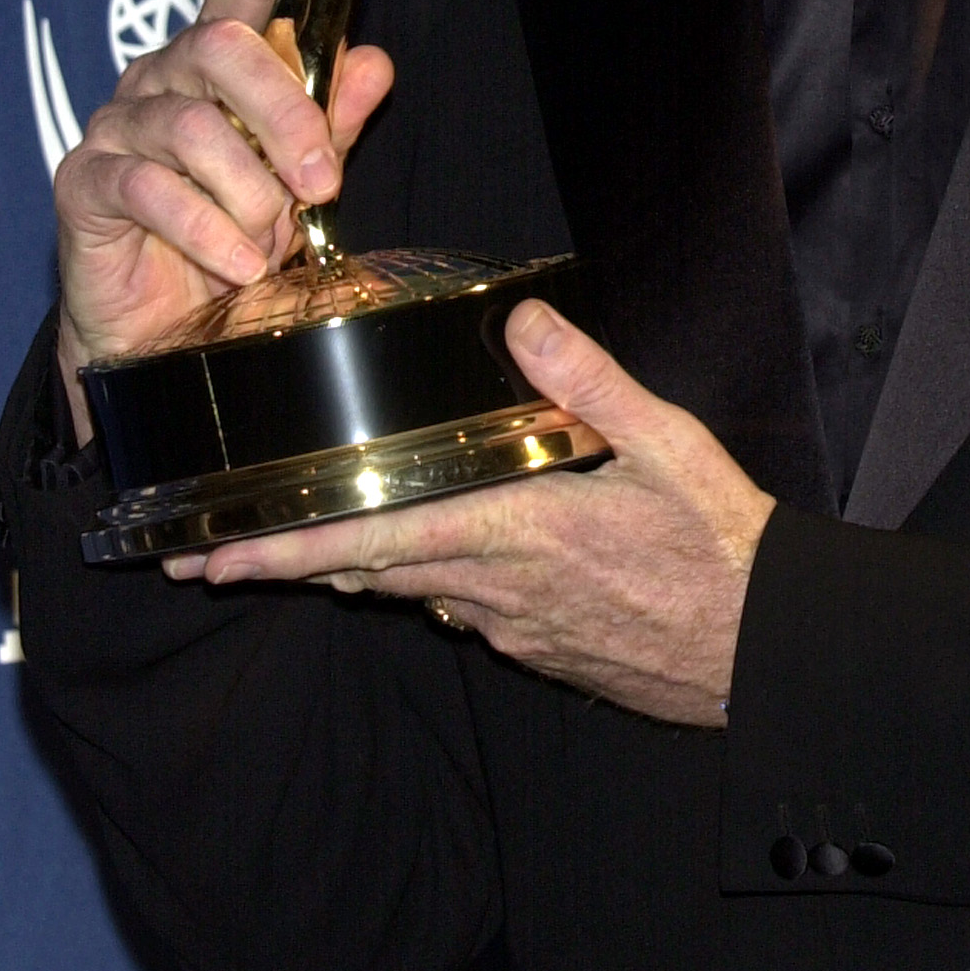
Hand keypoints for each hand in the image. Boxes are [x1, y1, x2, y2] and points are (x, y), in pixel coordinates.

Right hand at [54, 0, 393, 434]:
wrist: (172, 335)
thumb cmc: (234, 242)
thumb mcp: (301, 182)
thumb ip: (333, 119)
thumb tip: (373, 60)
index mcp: (218, 67)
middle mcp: (162, 80)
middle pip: (224, 49)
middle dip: (286, 114)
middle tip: (321, 181)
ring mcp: (119, 127)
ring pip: (195, 125)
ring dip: (250, 192)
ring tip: (267, 241)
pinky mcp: (87, 184)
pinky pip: (155, 190)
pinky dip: (209, 230)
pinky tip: (233, 262)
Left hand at [166, 302, 773, 728]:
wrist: (763, 651)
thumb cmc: (721, 546)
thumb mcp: (669, 444)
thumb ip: (590, 380)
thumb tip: (523, 319)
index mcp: (516, 532)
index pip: (375, 539)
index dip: (286, 549)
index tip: (218, 552)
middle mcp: (496, 590)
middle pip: (366, 574)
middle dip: (283, 565)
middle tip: (206, 557)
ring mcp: (513, 627)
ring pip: (405, 593)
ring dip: (342, 573)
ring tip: (281, 555)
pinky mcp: (535, 646)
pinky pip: (454, 611)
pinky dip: (412, 583)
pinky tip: (409, 562)